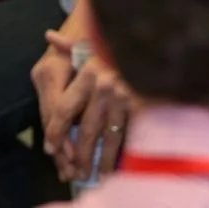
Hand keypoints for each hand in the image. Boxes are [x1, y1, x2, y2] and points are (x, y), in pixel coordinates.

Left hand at [32, 0, 132, 181]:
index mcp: (90, 70)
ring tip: (91, 174)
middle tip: (70, 170)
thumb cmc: (122, 40)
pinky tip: (114, 165)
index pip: (64, 109)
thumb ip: (71, 44)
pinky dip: (121, 153)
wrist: (159, 39)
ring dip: (98, 160)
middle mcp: (106, 86)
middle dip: (77, 154)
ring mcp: (126, 98)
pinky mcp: (143, 107)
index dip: (54, 132)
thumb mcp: (96, 38)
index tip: (50, 147)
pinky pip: (129, 135)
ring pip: (108, 138)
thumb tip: (49, 36)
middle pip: (85, 129)